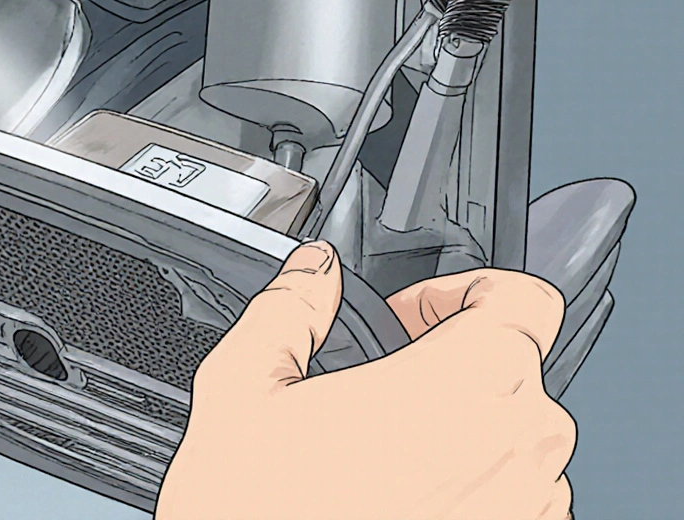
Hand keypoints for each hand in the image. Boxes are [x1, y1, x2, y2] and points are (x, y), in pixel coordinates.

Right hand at [156, 241, 574, 519]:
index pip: (522, 298)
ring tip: (377, 449)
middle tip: (376, 382)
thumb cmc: (259, 514)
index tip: (407, 318)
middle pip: (515, 365)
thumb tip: (310, 272)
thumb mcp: (242, 390)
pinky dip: (470, 484)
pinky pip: (514, 496)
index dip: (460, 292)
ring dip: (461, 426)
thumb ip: (286, 310)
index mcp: (465, 380)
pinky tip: (393, 495)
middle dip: (447, 362)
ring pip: (516, 435)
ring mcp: (526, 506)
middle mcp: (517, 443)